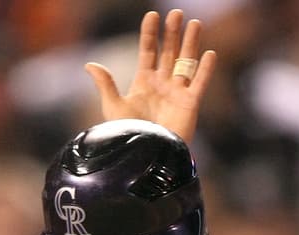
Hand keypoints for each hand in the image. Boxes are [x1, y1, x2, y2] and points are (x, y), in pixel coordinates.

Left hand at [86, 9, 216, 141]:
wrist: (145, 156)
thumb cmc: (128, 135)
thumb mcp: (114, 107)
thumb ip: (105, 84)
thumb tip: (89, 64)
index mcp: (144, 82)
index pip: (148, 51)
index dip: (150, 34)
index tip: (152, 15)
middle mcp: (162, 84)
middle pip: (169, 52)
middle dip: (173, 33)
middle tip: (177, 13)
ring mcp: (177, 92)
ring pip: (186, 62)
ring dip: (190, 43)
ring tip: (195, 23)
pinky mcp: (190, 104)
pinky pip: (199, 83)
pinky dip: (205, 69)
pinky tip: (209, 53)